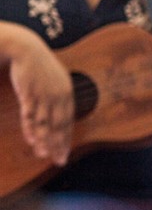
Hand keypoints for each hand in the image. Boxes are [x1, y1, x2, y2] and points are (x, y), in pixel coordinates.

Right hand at [7, 31, 73, 164]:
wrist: (26, 48)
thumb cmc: (40, 66)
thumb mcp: (56, 80)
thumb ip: (59, 98)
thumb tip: (60, 116)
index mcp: (67, 93)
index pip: (68, 122)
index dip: (66, 139)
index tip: (65, 153)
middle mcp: (58, 96)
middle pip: (59, 125)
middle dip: (58, 145)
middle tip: (59, 161)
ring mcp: (43, 95)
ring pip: (45, 123)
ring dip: (45, 141)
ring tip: (44, 155)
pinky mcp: (28, 93)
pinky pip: (30, 115)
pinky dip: (31, 129)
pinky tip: (32, 141)